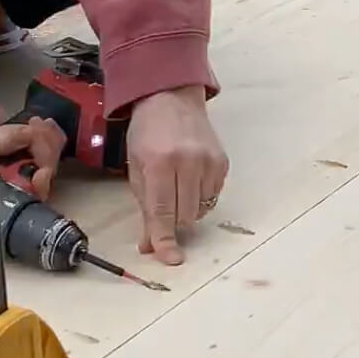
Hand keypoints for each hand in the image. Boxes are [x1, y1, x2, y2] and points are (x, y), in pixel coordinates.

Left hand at [126, 86, 227, 265]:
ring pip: (200, 210)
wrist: (171, 99)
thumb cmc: (147, 133)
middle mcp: (188, 161)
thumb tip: (150, 245)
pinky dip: (200, 198)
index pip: (163, 212)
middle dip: (172, 222)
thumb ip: (144, 206)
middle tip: (163, 209)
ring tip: (175, 188)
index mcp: (159, 162)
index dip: (164, 239)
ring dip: (186, 210)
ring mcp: (209, 161)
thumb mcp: (136, 167)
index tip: (169, 259)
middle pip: (185, 215)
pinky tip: (189, 180)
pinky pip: (212, 197)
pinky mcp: (222, 162)